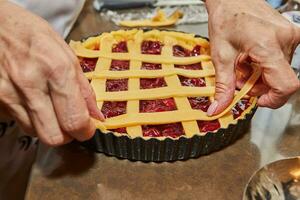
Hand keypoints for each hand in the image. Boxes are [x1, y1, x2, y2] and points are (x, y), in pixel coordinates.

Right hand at [0, 1, 103, 145]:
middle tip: (72, 123)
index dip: (85, 130)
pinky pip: (21, 123)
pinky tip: (37, 104)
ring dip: (51, 127)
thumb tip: (96, 115)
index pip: (74, 119)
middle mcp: (31, 83)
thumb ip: (83, 88)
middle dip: (68, 135)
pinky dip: (34, 120)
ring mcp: (9, 93)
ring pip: (37, 133)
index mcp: (56, 69)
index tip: (88, 128)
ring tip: (54, 109)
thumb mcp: (66, 53)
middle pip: (54, 136)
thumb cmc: (32, 34)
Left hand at [205, 0, 299, 115]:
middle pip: (280, 80)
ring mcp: (290, 35)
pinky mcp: (290, 33)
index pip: (286, 85)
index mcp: (269, 46)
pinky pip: (283, 59)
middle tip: (240, 77)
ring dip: (261, 75)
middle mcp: (285, 40)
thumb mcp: (220, 56)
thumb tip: (218, 108)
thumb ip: (223, 85)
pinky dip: (267, 65)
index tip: (257, 99)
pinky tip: (253, 58)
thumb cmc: (226, 19)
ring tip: (243, 63)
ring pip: (281, 71)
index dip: (273, 99)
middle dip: (259, 86)